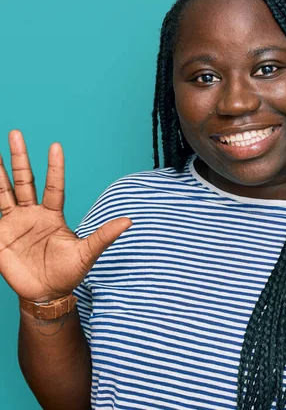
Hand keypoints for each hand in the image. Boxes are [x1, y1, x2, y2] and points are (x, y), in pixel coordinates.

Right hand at [0, 130, 130, 302]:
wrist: (47, 294)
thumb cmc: (69, 273)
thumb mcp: (88, 252)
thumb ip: (104, 235)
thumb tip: (129, 221)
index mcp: (53, 215)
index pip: (54, 186)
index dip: (55, 167)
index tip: (56, 145)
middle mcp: (32, 214)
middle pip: (24, 180)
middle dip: (20, 158)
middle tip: (16, 133)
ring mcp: (14, 223)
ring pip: (3, 191)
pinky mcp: (0, 237)